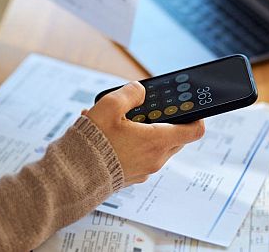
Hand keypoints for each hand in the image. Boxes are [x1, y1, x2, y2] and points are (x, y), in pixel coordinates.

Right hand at [83, 82, 205, 185]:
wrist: (72, 177)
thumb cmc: (92, 143)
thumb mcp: (109, 106)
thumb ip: (130, 93)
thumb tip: (140, 91)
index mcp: (157, 141)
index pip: (195, 131)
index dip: (196, 116)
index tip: (188, 108)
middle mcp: (155, 159)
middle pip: (176, 137)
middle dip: (166, 121)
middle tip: (147, 110)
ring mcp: (144, 170)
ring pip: (157, 146)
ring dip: (144, 132)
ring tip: (116, 121)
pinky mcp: (132, 176)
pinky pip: (141, 156)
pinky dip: (132, 144)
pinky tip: (108, 135)